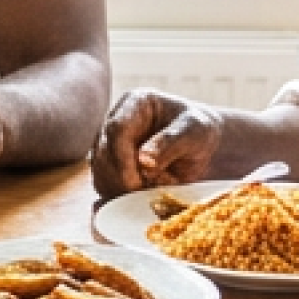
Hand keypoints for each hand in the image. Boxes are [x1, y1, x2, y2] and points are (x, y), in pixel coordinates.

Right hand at [92, 91, 222, 198]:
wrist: (198, 148)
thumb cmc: (198, 132)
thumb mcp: (194, 132)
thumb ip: (171, 142)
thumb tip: (144, 161)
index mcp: (135, 103)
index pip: (117, 128)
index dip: (122, 158)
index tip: (136, 182)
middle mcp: (115, 120)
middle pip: (103, 152)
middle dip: (122, 178)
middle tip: (148, 191)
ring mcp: (108, 143)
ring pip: (99, 170)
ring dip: (121, 188)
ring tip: (153, 188)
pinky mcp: (108, 165)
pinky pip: (103, 184)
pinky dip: (120, 195)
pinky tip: (143, 193)